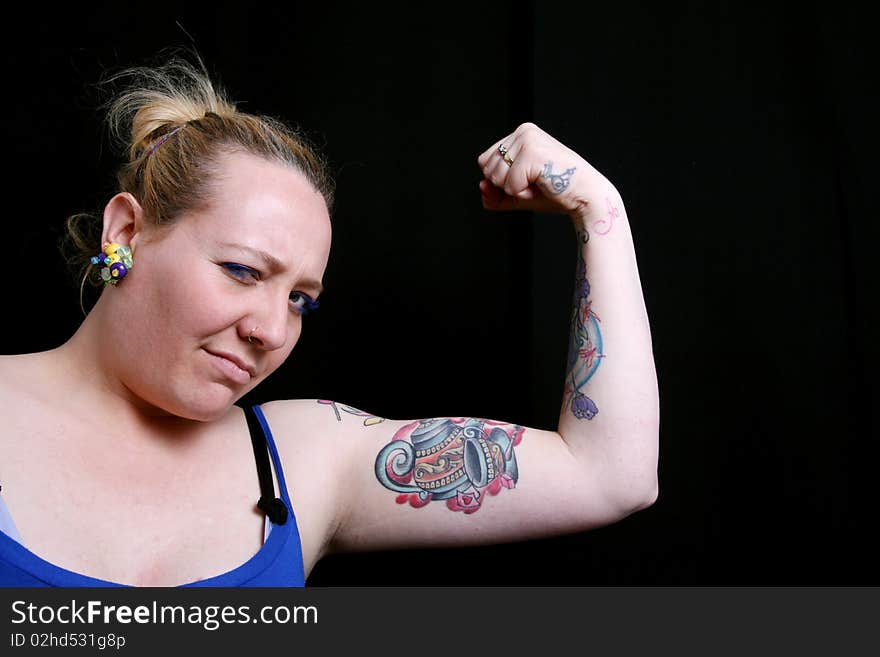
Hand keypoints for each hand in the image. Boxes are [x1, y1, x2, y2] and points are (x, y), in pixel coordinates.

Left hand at [477, 122, 613, 218]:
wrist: (586, 198)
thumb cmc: (557, 193)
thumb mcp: (519, 193)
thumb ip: (496, 193)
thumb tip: (481, 186)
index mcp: (521, 134)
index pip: (485, 161)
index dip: (502, 180)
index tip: (529, 179)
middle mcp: (523, 131)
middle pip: (487, 168)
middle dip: (508, 185)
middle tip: (536, 183)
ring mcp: (527, 140)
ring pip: (496, 177)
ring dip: (517, 190)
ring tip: (541, 183)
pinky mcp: (532, 153)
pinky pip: (509, 185)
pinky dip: (524, 193)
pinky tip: (543, 185)